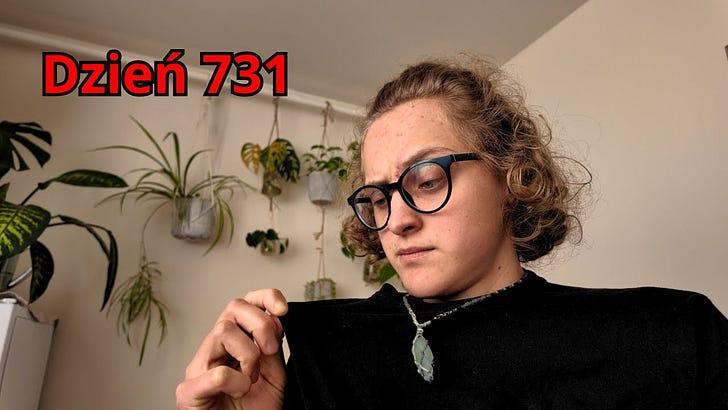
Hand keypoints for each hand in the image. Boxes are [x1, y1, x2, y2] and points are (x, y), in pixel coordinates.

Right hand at [176, 289, 287, 409]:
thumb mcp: (273, 375)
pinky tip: (239, 392)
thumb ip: (272, 347)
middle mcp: (213, 350)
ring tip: (251, 378)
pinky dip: (236, 382)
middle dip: (260, 324)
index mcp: (234, 343)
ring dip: (248, 354)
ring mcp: (198, 368)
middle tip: (271, 350)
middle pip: (232, 307)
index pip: (244, 303)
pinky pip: (216, 374)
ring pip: (222, 331)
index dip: (264, 297)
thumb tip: (276, 318)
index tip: (283, 309)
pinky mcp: (188, 392)